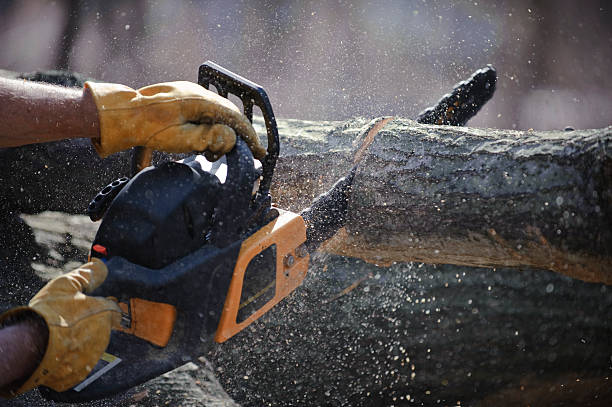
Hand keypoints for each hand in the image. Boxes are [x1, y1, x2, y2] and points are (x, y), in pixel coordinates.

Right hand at [0, 259, 120, 395]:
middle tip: (70, 319)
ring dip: (81, 339)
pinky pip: (80, 362)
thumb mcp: (65, 285)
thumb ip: (87, 275)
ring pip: (92, 343)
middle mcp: (104, 335)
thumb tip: (101, 265)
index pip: (112, 307)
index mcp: (104, 313)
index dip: (100, 303)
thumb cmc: (49, 314)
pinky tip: (59, 350)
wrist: (31, 347)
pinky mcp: (81, 372)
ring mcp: (93, 355)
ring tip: (61, 334)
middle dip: (90, 322)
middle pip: (102, 326)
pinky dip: (72, 356)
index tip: (88, 303)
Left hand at [85, 81, 265, 159]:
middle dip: (237, 135)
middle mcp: (196, 92)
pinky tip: (204, 141)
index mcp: (200, 100)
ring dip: (221, 132)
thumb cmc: (147, 129)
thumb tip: (232, 138)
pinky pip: (203, 111)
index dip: (249, 137)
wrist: (121, 116)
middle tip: (244, 153)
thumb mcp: (182, 139)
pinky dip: (210, 127)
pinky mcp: (179, 98)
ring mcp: (187, 93)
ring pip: (215, 113)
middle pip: (227, 114)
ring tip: (217, 153)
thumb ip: (210, 138)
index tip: (260, 151)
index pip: (235, 119)